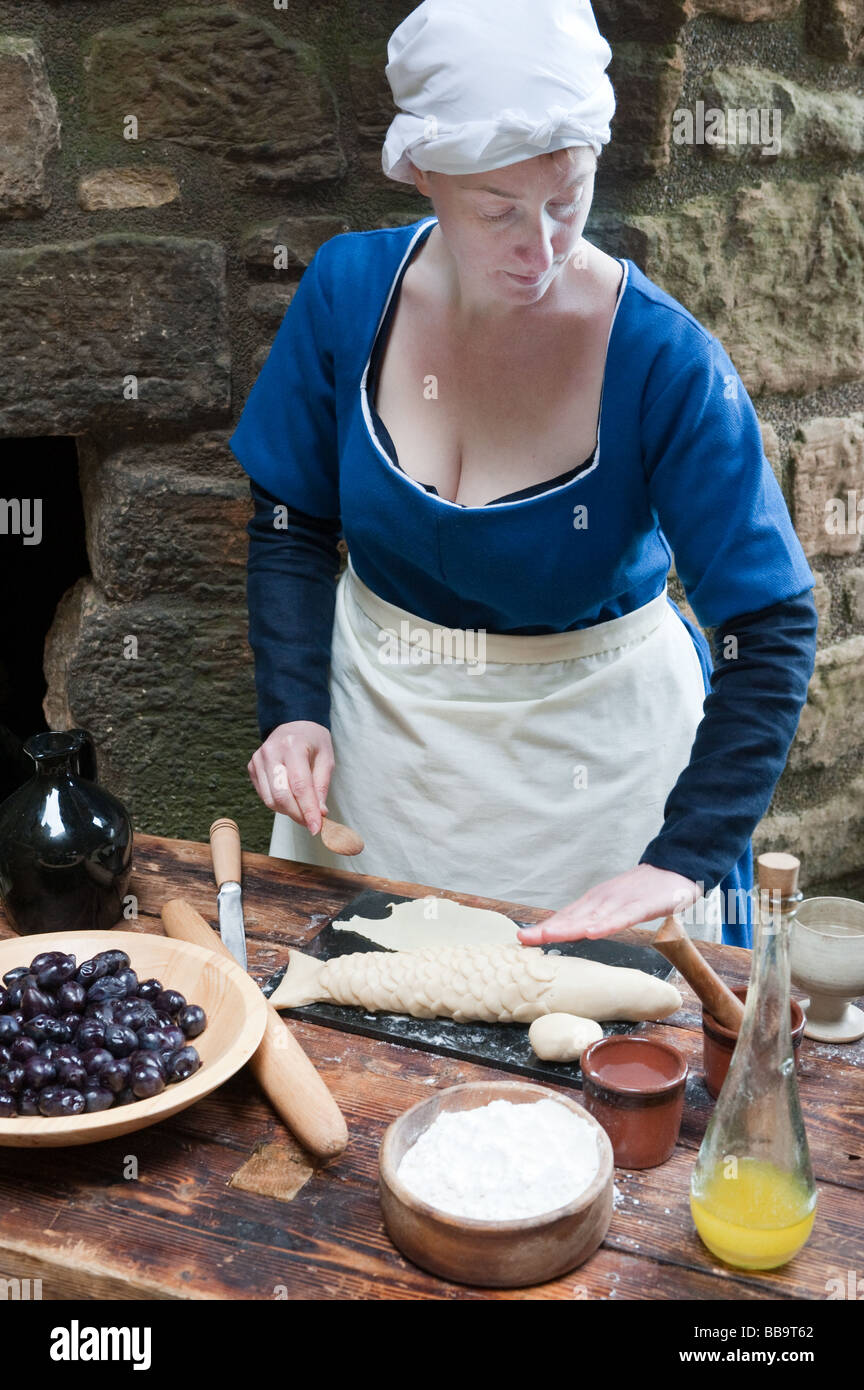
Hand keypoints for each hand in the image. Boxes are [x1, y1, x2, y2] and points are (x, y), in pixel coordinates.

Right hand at [247, 721, 333, 835]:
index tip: (316, 828)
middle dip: (297, 815)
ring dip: (288, 811)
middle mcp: (271, 751)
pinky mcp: (252, 767)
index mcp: (293, 746)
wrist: (294, 725)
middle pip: (281, 795)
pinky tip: (291, 799)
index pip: (300, 785)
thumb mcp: (326, 759)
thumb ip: (321, 786)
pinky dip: (279, 804)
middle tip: (311, 823)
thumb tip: (319, 814)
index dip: (308, 810)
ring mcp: (258, 759)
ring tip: (303, 810)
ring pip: (270, 799)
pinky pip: (264, 795)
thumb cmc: (313, 742)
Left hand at [516, 864, 702, 944]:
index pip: (566, 917)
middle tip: (523, 939)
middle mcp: (603, 899)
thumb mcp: (616, 905)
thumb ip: (598, 918)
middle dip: (547, 928)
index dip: (544, 928)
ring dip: (569, 927)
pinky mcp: (641, 905)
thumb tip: (579, 932)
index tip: (522, 939)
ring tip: (548, 935)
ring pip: (591, 918)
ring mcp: (621, 901)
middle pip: (572, 917)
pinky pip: (622, 918)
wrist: (676, 868)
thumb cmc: (645, 891)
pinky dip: (607, 925)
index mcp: (596, 902)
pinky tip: (593, 932)